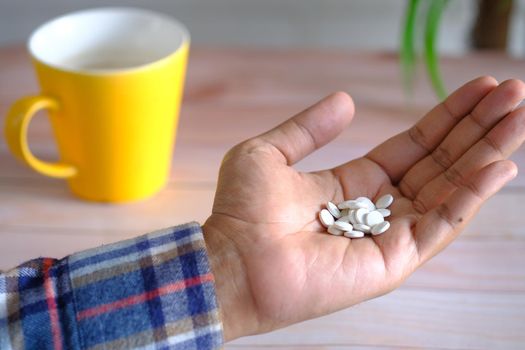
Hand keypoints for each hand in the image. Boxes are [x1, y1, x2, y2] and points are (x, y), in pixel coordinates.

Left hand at [203, 77, 524, 340]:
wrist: (230, 260)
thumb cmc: (240, 212)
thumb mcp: (270, 152)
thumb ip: (309, 128)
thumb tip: (346, 100)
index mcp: (354, 183)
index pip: (414, 145)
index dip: (447, 117)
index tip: (481, 88)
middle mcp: (378, 208)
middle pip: (440, 163)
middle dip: (478, 129)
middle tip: (515, 95)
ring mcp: (389, 235)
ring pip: (449, 190)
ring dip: (486, 154)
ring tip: (520, 117)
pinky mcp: (393, 261)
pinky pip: (440, 224)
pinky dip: (471, 196)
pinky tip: (499, 165)